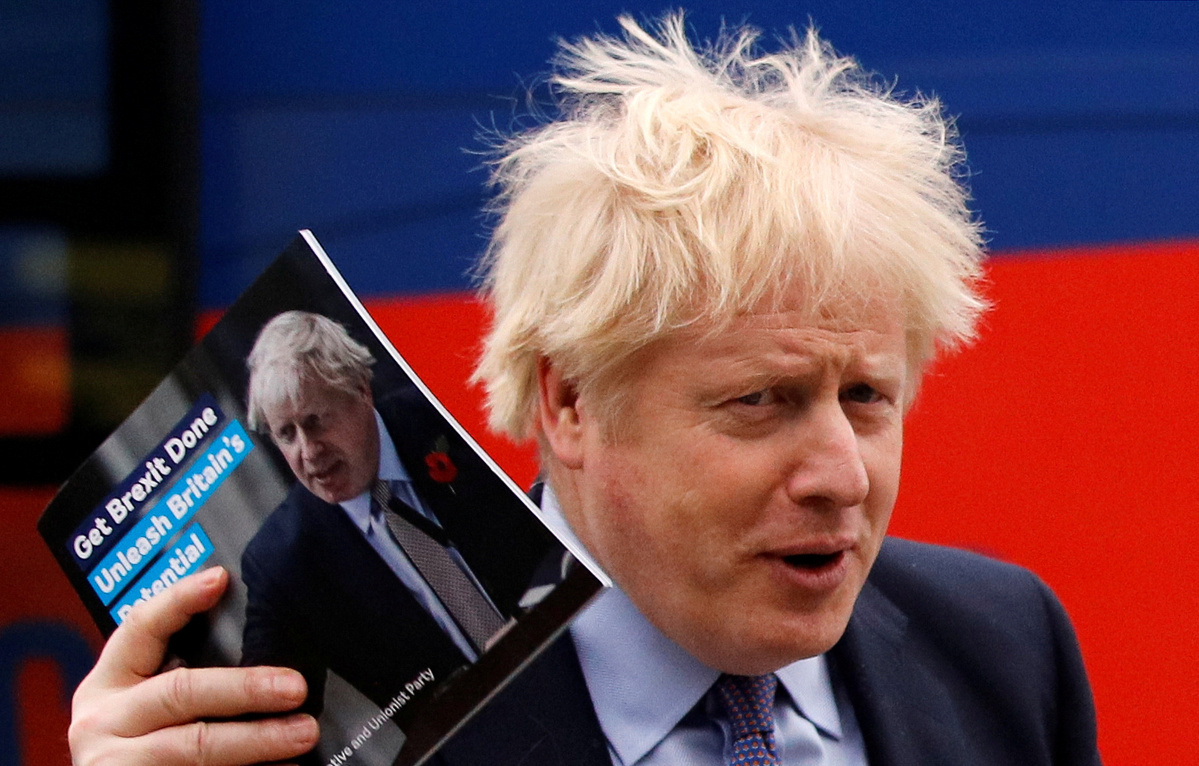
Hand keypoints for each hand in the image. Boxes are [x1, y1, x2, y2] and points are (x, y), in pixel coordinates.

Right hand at [69, 566, 319, 765]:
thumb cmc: (134, 748)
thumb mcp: (139, 707)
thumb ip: (177, 676)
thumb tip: (258, 648)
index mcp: (107, 685)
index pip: (139, 628)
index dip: (177, 599)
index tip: (219, 579)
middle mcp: (104, 721)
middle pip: (181, 692)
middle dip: (245, 688)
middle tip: (295, 687)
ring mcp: (116, 763)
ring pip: (196, 746)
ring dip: (258, 740)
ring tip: (303, 733)